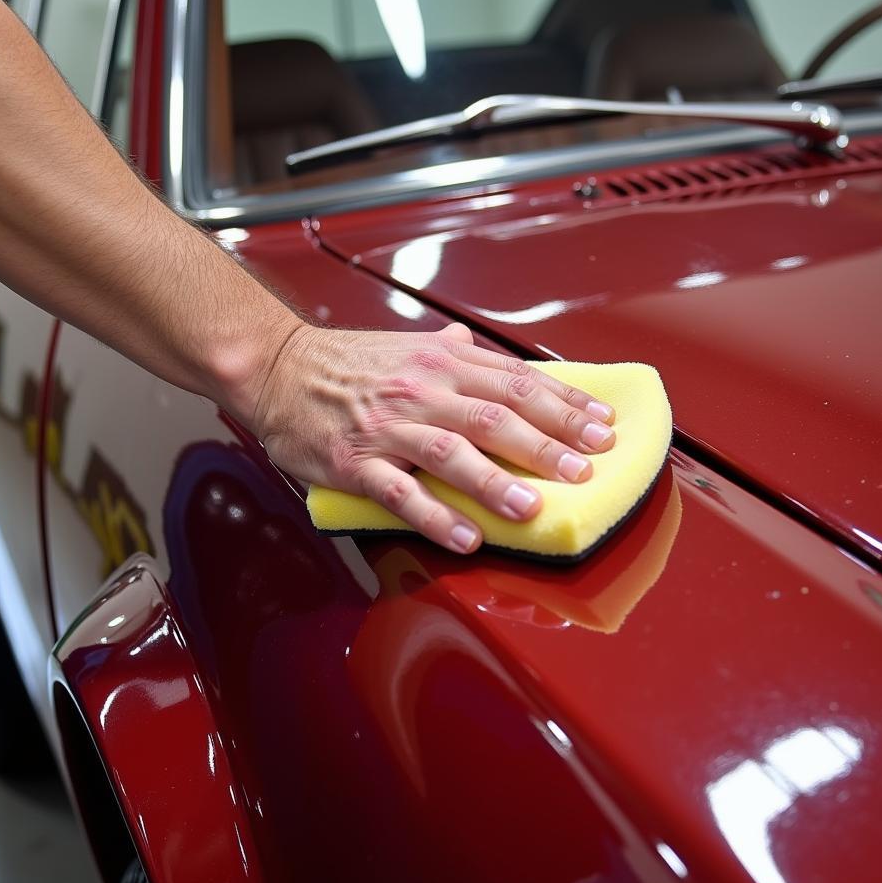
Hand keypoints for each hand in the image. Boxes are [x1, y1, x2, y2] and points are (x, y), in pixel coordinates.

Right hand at [245, 321, 615, 552]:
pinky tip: (466, 537)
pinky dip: (435, 515)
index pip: (517, 382)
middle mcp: (421, 390)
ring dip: (496, 480)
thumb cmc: (345, 362)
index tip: (603, 427)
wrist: (277, 368)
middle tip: (586, 470)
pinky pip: (399, 492)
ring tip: (532, 506)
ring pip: (451, 452)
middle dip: (547, 444)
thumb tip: (480, 347)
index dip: (566, 405)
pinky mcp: (354, 462)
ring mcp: (387, 427)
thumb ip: (449, 351)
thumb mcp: (405, 346)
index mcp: (441, 362)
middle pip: (496, 416)